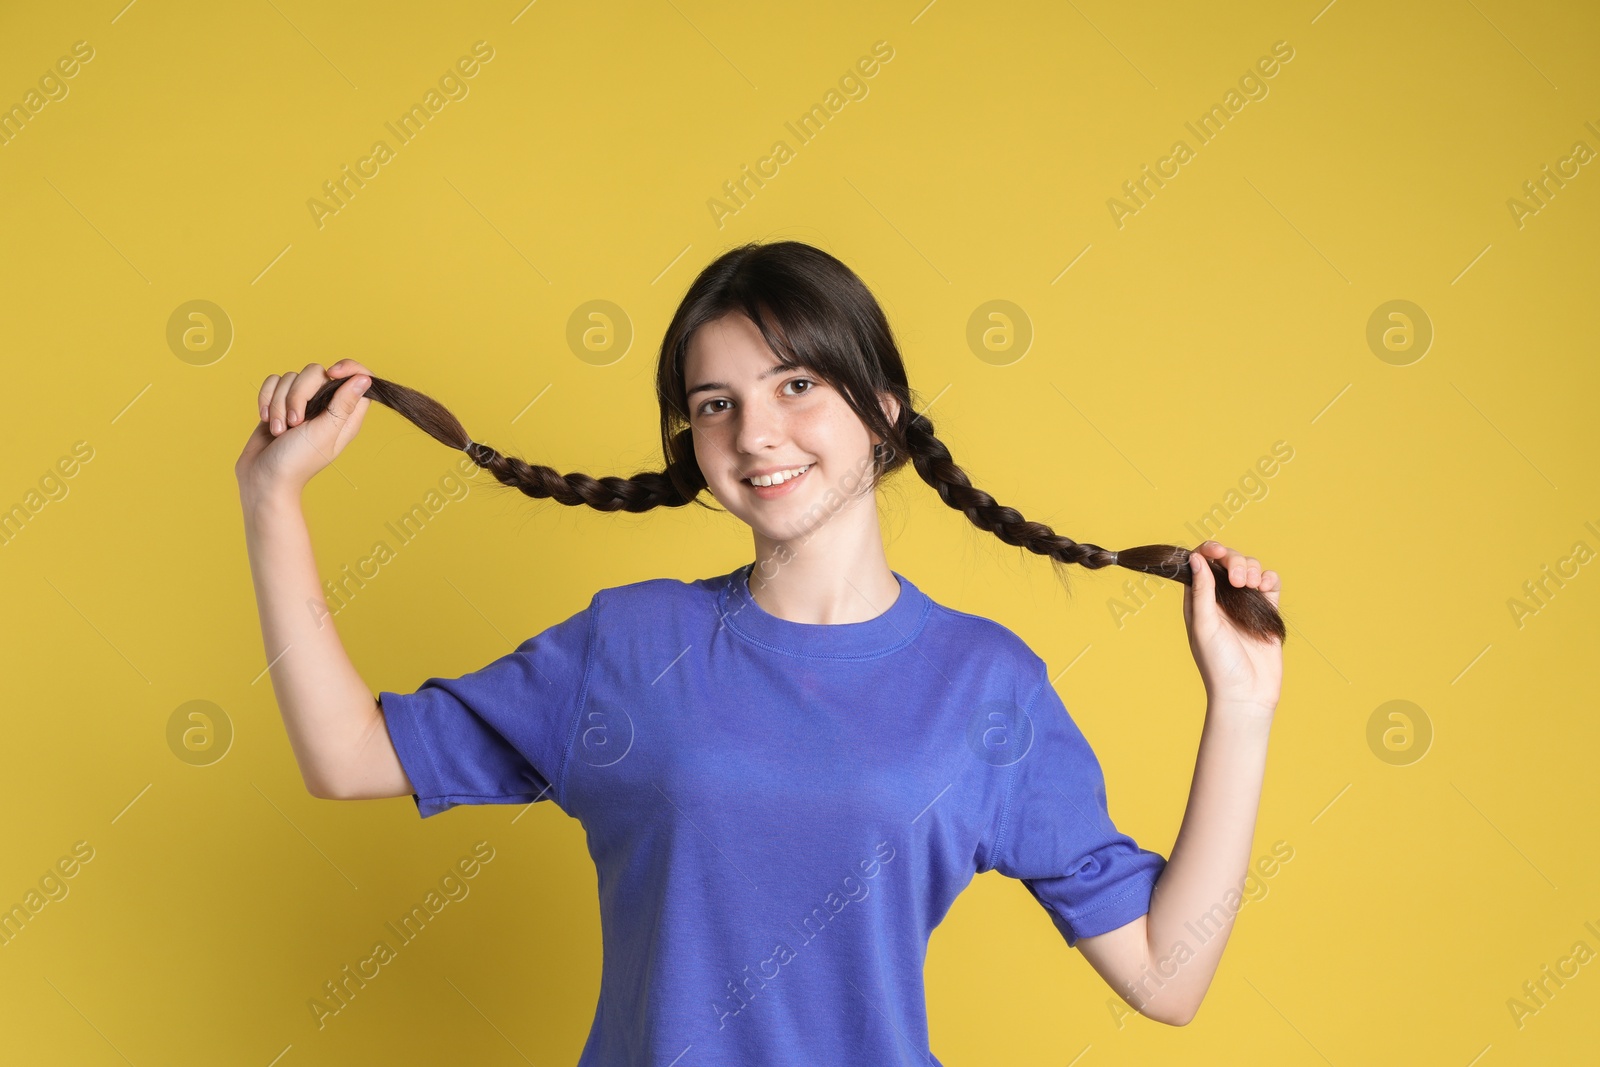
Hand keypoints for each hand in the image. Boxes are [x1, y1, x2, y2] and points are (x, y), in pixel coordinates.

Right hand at [234, 360, 374, 503]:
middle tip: (295, 423)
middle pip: (316, 373)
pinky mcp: (279, 403)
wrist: (262, 477)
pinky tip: (266, 420)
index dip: (348, 368)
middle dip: (298, 394)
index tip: (332, 372)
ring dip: (279, 403)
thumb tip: (364, 379)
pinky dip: (266, 399)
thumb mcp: (324, 433)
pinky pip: (273, 382)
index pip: (357, 378)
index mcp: (345, 415)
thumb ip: (343, 405)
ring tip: (279, 429)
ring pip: (290, 377)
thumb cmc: (296, 461)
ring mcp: (301, 404)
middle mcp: (325, 406)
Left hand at [1182, 541, 1282, 714]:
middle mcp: (1220, 599)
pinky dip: (1269, 578)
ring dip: (1251, 568)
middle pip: (1227, 562)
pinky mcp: (1266, 612)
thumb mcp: (1203, 626)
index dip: (1208, 552)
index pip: (1201, 564)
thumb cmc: (1218, 665)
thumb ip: (1201, 592)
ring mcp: (1244, 604)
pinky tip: (1264, 587)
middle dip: (1234, 560)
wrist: (1247, 694)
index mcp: (1199, 601)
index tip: (1217, 551)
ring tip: (1250, 586)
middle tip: (1239, 580)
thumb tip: (1195, 559)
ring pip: (1249, 568)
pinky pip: (1269, 583)